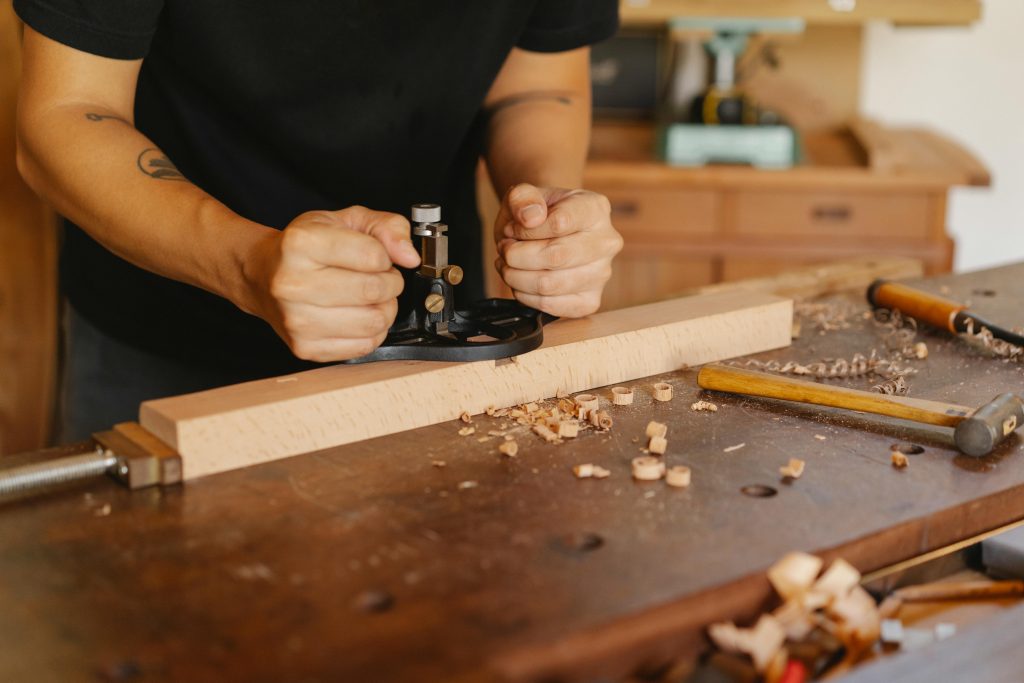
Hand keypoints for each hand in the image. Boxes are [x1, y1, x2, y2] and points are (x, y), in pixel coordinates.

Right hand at [249, 207, 419, 361]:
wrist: (263, 276)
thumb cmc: (305, 248)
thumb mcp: (346, 220)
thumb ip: (386, 227)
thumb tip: (409, 256)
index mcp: (301, 244)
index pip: (373, 256)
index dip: (385, 256)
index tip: (376, 256)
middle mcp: (292, 283)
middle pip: (374, 291)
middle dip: (389, 283)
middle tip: (379, 278)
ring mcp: (296, 320)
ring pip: (373, 322)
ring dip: (384, 309)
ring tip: (369, 298)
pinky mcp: (305, 347)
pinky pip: (364, 346)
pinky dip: (372, 332)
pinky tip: (358, 316)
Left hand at [494, 183, 621, 317]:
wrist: (546, 232)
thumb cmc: (538, 213)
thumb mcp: (524, 195)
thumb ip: (523, 198)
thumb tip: (531, 218)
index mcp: (595, 208)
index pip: (560, 223)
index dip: (525, 230)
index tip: (513, 228)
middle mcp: (606, 242)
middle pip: (556, 257)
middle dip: (517, 255)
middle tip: (505, 249)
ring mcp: (602, 274)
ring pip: (549, 285)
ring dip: (516, 276)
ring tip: (509, 264)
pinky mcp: (590, 300)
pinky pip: (551, 306)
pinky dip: (525, 296)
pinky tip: (521, 281)